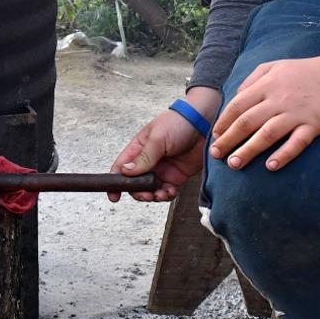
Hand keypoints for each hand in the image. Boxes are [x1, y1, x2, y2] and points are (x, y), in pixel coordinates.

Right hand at [107, 87, 219, 202]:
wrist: (205, 122)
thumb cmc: (178, 123)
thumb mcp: (157, 138)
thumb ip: (143, 157)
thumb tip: (125, 172)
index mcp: (138, 148)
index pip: (121, 167)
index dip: (115, 182)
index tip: (114, 195)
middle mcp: (148, 161)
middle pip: (135, 183)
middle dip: (138, 192)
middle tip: (145, 194)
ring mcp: (163, 169)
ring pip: (151, 190)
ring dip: (153, 196)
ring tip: (159, 194)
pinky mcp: (177, 176)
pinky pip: (167, 191)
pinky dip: (167, 195)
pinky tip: (170, 192)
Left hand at [209, 49, 319, 171]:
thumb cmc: (306, 71)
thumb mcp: (275, 66)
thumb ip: (253, 79)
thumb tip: (235, 96)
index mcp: (266, 85)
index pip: (237, 106)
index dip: (223, 122)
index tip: (215, 136)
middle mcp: (278, 99)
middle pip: (247, 122)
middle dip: (229, 140)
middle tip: (216, 155)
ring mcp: (296, 113)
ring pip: (267, 134)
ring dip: (248, 150)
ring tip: (234, 164)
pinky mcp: (314, 125)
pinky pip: (297, 142)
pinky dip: (284, 155)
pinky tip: (271, 166)